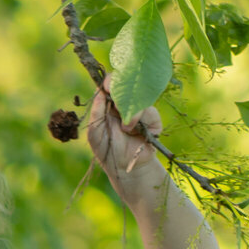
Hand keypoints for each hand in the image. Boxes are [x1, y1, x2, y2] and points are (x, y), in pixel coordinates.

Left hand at [87, 88, 168, 204]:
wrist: (124, 167)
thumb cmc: (107, 150)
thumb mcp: (95, 132)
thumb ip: (97, 112)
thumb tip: (101, 93)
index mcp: (111, 103)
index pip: (112, 83)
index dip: (111, 81)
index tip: (108, 86)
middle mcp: (126, 104)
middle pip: (130, 86)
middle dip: (124, 97)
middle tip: (118, 109)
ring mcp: (140, 111)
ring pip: (141, 99)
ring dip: (133, 114)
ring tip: (126, 129)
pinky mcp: (153, 121)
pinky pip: (152, 113)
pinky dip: (144, 122)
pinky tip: (137, 133)